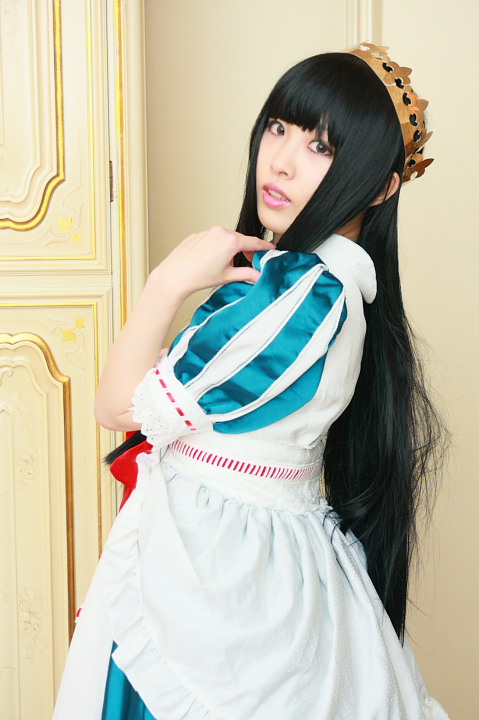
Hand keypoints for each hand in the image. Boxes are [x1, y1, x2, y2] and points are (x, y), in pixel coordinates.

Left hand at [151, 226, 274, 302]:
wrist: (175, 276)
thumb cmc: (199, 276)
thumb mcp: (228, 276)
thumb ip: (247, 274)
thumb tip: (259, 276)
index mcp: (231, 241)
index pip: (254, 242)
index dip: (264, 247)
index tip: (270, 249)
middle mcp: (220, 232)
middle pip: (239, 239)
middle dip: (245, 250)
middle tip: (248, 262)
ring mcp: (207, 232)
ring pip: (225, 239)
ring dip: (230, 249)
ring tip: (225, 265)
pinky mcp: (197, 235)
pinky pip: (212, 239)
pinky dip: (216, 247)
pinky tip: (211, 261)